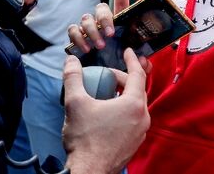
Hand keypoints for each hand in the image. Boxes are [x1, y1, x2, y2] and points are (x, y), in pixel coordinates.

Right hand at [62, 48, 149, 173]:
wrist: (89, 172)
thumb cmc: (84, 139)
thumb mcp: (75, 103)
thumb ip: (73, 78)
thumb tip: (71, 62)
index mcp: (133, 104)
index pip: (138, 74)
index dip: (132, 60)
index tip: (128, 52)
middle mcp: (142, 117)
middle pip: (138, 90)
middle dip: (124, 79)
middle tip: (108, 76)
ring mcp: (140, 132)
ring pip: (136, 106)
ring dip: (124, 96)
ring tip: (107, 94)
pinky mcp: (135, 143)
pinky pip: (133, 120)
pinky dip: (124, 111)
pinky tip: (108, 114)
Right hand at [66, 0, 153, 71]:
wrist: (106, 80)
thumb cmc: (121, 66)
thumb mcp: (134, 65)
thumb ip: (142, 63)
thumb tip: (144, 61)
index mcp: (119, 23)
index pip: (120, 2)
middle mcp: (102, 23)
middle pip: (100, 8)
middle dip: (104, 19)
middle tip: (109, 34)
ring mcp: (89, 30)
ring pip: (86, 19)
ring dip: (92, 31)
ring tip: (98, 46)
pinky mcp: (78, 39)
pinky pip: (73, 31)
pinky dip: (78, 38)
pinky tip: (85, 48)